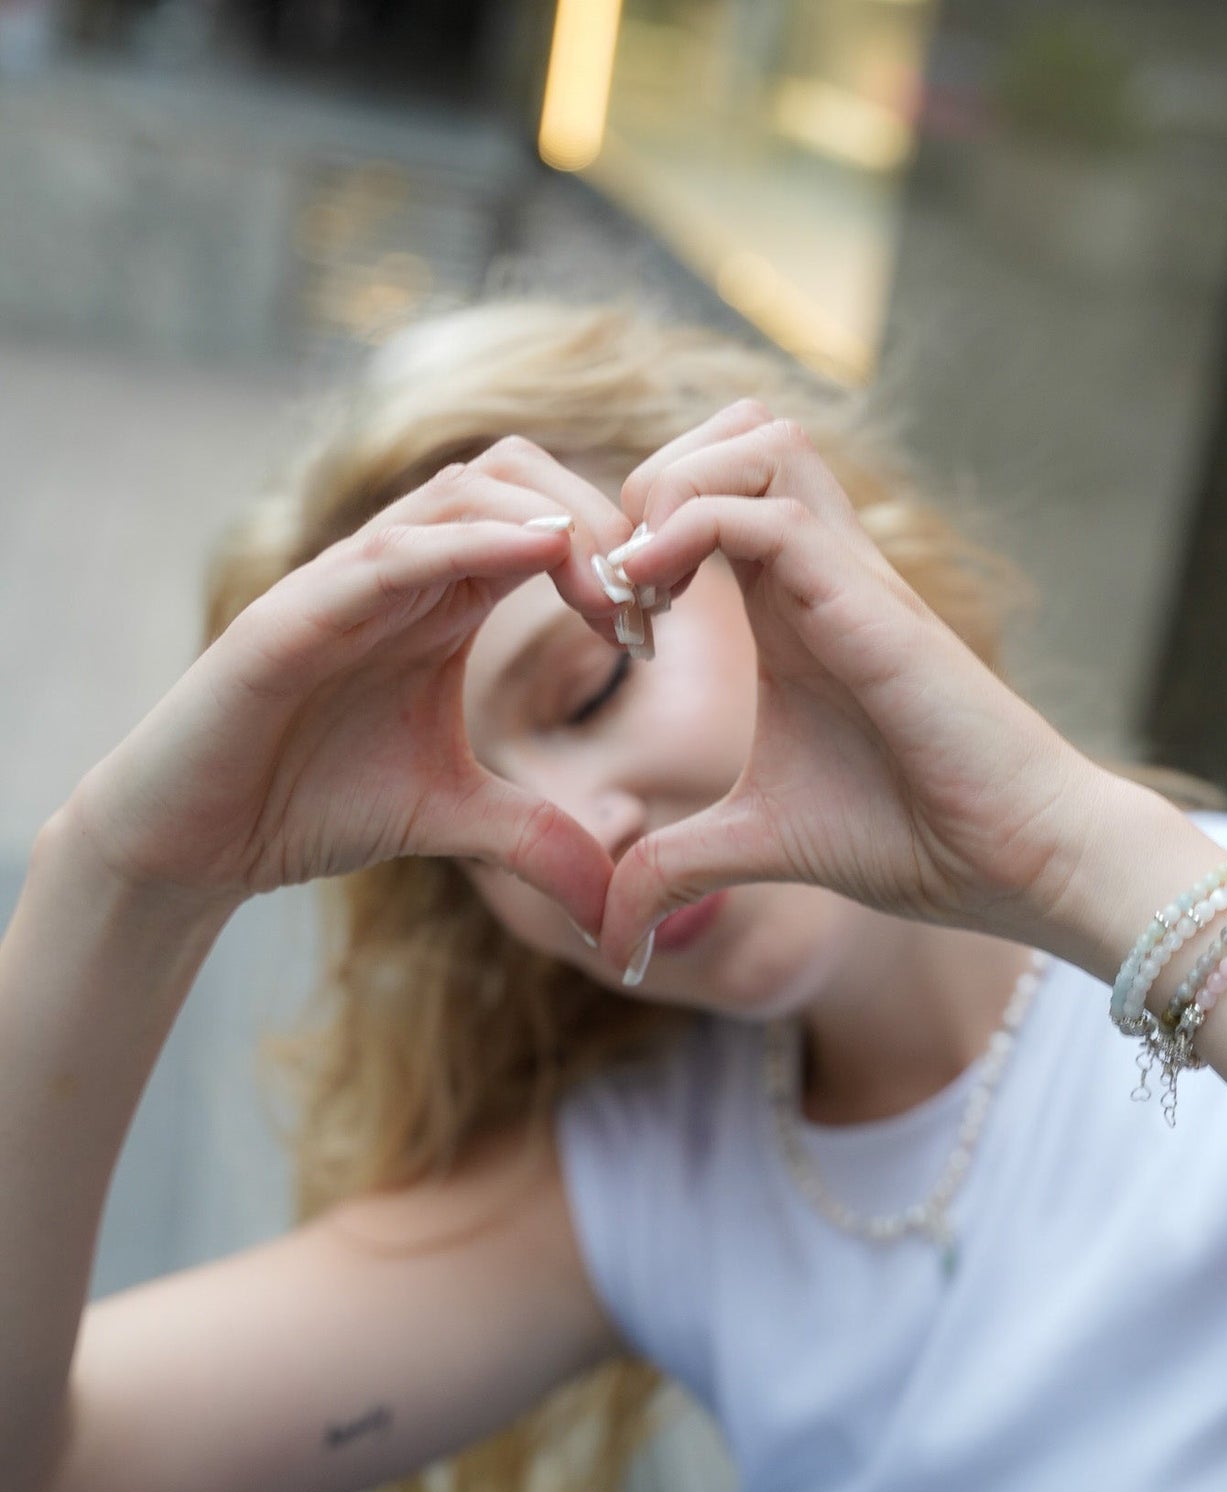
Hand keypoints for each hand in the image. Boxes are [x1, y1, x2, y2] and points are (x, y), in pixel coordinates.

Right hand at [66, 439, 639, 925]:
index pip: (544, 523)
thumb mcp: (455, 819)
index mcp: (445, 600)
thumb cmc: (311, 803)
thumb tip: (618, 912)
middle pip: (518, 476)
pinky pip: (389, 552)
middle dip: (601, 523)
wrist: (197, 842)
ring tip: (615, 588)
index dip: (616, 552)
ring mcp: (346, 582)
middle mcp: (402, 571)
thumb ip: (539, 843)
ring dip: (553, 523)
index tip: (662, 618)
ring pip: (462, 491)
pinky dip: (469, 541)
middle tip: (651, 600)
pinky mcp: (293, 612)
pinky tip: (537, 552)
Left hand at [596, 401, 1101, 968]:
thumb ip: (673, 866)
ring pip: (757, 437)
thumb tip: (608, 933)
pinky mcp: (871, 603)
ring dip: (675, 488)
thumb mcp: (755, 844)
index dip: (635, 531)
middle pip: (732, 430)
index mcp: (786, 605)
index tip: (609, 628)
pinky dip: (695, 528)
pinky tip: (655, 607)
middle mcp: (818, 572)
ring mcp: (849, 577)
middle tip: (619, 589)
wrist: (1015, 861)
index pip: (708, 489)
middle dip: (648, 483)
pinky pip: (774, 512)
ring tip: (640, 587)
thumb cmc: (910, 838)